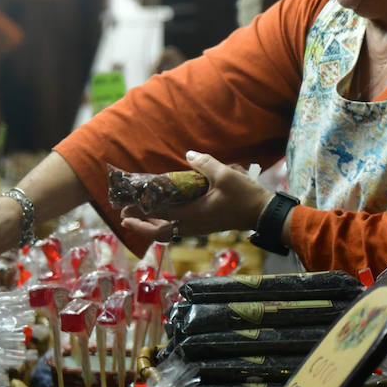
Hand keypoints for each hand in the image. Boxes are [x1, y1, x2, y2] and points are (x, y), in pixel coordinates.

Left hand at [120, 150, 272, 241]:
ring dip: (152, 226)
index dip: (140, 214)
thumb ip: (205, 164)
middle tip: (125, 216)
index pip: (159, 217)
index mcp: (193, 215)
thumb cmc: (244, 196)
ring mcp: (198, 228)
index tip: (124, 211)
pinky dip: (166, 224)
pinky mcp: (204, 226)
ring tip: (139, 217)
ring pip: (168, 232)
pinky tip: (164, 214)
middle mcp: (192, 225)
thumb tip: (189, 154)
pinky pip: (178, 229)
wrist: (263, 213)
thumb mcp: (226, 175)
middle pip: (159, 232)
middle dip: (140, 226)